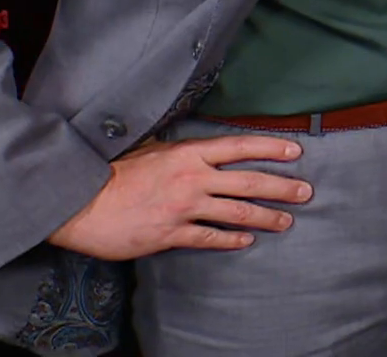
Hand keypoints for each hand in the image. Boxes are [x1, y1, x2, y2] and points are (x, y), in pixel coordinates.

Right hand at [48, 136, 310, 259]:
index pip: (240, 146)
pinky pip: (209, 238)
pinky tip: (246, 241)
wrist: (80, 202)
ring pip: (236, 212)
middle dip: (282, 187)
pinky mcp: (171, 233)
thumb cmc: (113, 172)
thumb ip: (179, 149)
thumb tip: (200, 145)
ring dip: (266, 217)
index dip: (271, 148)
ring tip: (287, 221)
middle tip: (306, 192)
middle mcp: (193, 178)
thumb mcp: (151, 149)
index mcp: (188, 153)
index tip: (296, 152)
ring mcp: (184, 207)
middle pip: (248, 181)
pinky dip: (231, 240)